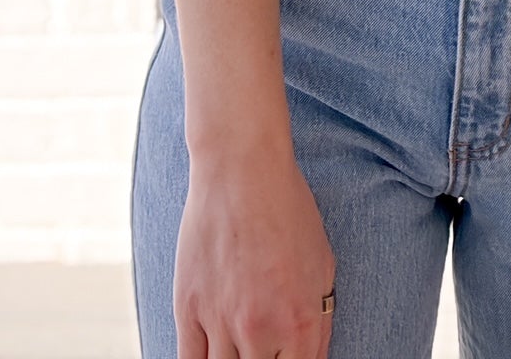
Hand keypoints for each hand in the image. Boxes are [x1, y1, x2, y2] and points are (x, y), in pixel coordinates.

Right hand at [175, 143, 335, 357]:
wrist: (241, 170)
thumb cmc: (287, 210)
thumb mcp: (322, 264)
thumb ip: (319, 321)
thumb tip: (312, 357)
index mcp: (301, 322)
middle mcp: (261, 330)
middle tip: (262, 347)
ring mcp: (221, 322)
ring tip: (240, 346)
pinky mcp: (188, 310)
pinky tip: (210, 354)